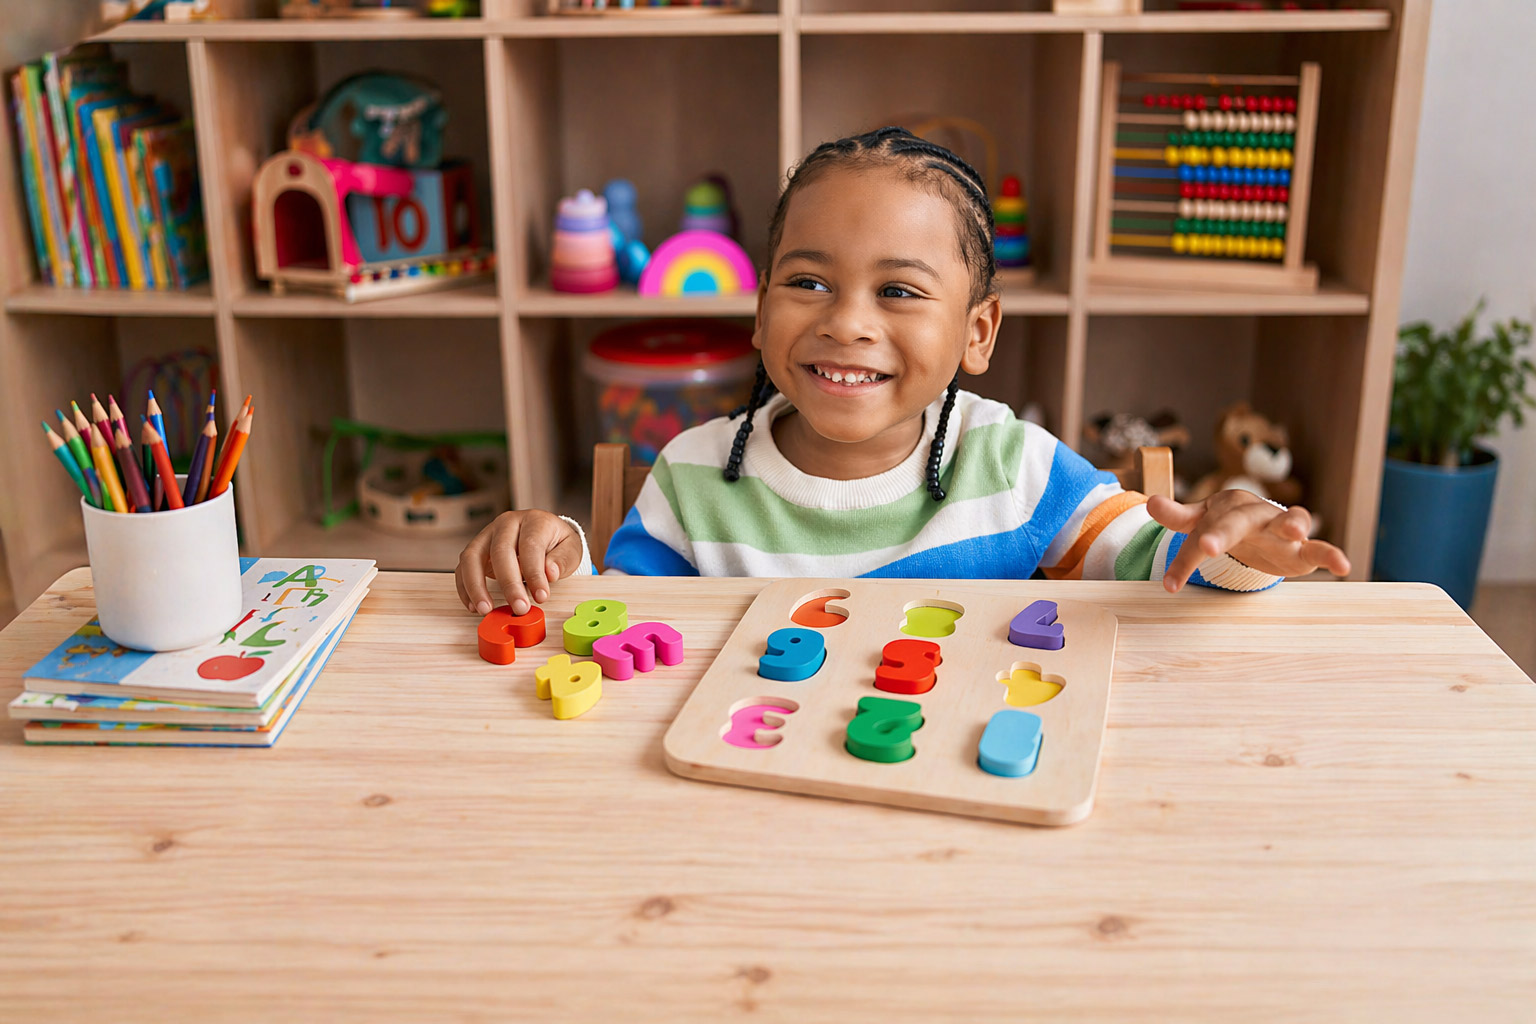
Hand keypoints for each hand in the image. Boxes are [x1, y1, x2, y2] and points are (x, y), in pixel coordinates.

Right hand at [456, 510, 583, 615]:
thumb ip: (562, 560)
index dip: (535, 572)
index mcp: (534, 520)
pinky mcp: (475, 549)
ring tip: (485, 609)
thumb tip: (550, 573)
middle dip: (509, 583)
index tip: (541, 596)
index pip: (531, 545)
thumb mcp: (570, 549)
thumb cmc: (556, 544)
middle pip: (500, 550)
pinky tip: (474, 606)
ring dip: (476, 586)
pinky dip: (465, 588)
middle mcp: (507, 523)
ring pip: (473, 556)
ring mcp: (487, 534)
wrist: (544, 536)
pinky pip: (463, 567)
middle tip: (519, 608)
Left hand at [1147, 490, 1350, 592]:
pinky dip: (1332, 554)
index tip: (1170, 585)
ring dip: (1291, 524)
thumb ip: (1178, 516)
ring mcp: (1280, 529)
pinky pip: (1319, 547)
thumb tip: (1149, 503)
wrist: (1258, 525)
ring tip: (1294, 532)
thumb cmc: (1224, 522)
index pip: (1199, 534)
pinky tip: (1344, 566)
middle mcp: (1253, 514)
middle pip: (1235, 522)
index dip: (1185, 559)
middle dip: (1222, 533)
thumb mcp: (1199, 520)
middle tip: (1209, 546)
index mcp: (1225, 508)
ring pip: (1287, 522)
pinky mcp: (1302, 548)